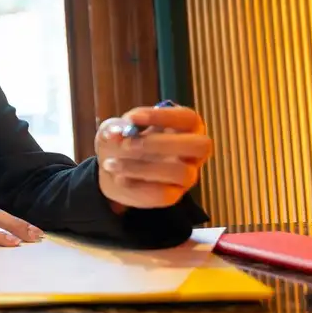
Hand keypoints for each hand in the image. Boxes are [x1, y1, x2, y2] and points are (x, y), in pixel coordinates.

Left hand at [94, 105, 212, 209]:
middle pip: (200, 145)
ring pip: (180, 172)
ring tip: (112, 163)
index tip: (131, 118)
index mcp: (186, 126)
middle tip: (127, 144)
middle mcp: (193, 151)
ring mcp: (187, 176)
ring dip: (142, 167)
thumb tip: (116, 132)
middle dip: (161, 143)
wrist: (113, 171)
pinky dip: (136, 185)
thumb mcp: (114, 129)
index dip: (162, 116)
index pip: (188, 118)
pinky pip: (162, 194)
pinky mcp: (173, 195)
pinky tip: (118, 178)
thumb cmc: (122, 142)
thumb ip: (114, 127)